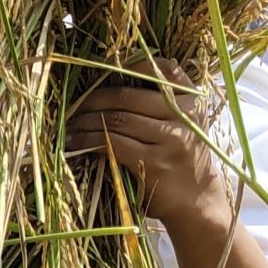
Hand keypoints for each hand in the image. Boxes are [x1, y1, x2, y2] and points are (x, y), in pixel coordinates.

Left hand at [67, 64, 226, 232]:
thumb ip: (159, 103)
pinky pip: (112, 143)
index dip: (129, 65)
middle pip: (128, 95)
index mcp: (192, 99)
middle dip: (93, 99)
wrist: (198, 201)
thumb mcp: (183, 124)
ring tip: (69, 125)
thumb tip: (106, 84)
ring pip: (116, 119)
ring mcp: (172, 138)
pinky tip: (75, 142)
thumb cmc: (181, 158)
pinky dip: (88, 140)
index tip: (101, 70)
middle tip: (72, 106)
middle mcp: (186, 115)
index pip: (163, 69)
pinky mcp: (155, 162)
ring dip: (85, 121)